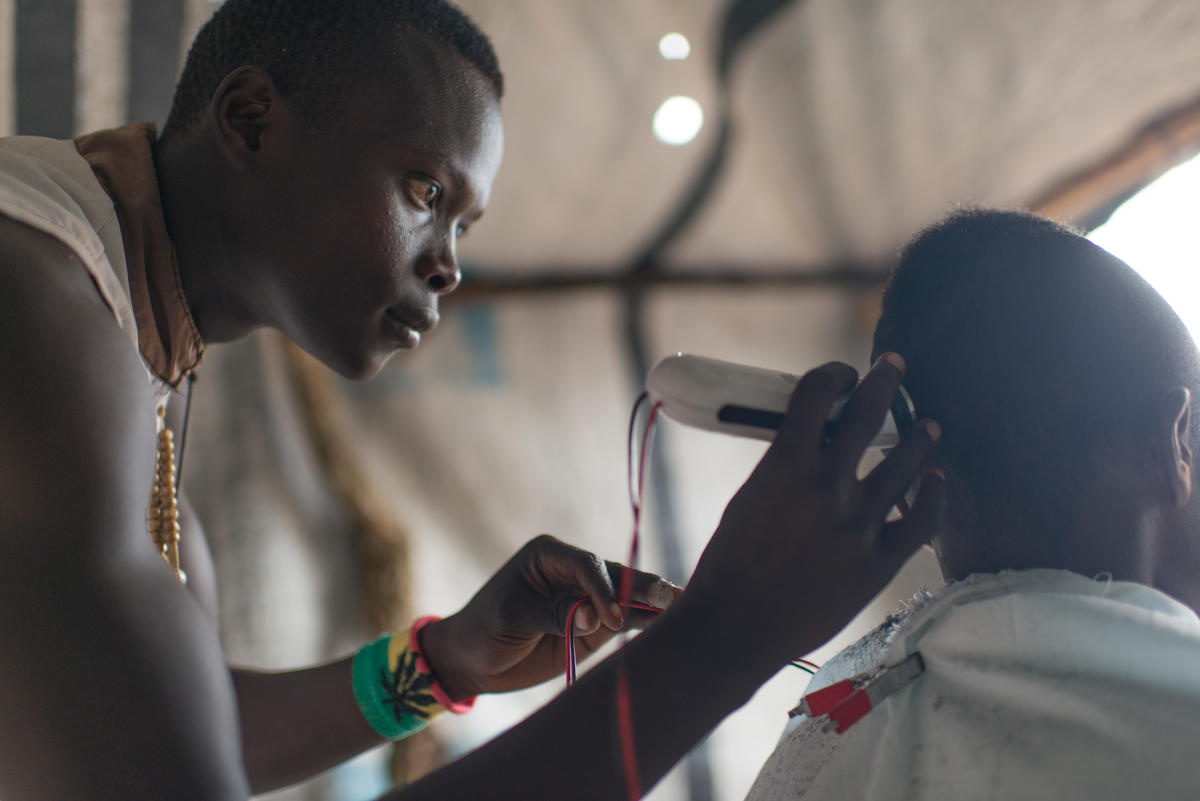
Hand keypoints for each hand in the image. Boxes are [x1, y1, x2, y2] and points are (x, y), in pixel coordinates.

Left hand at [419, 535, 680, 699]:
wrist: (473, 660)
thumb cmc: (484, 629)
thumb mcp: (511, 618)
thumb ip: (553, 615)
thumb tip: (593, 619)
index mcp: (549, 555)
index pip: (586, 565)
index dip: (603, 588)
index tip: (611, 618)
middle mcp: (573, 571)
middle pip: (615, 575)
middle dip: (643, 587)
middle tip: (672, 597)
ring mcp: (587, 598)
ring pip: (627, 596)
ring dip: (653, 603)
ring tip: (684, 608)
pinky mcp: (595, 625)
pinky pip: (625, 621)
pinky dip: (645, 623)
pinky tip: (669, 624)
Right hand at [681, 353, 945, 671]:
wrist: (736, 627)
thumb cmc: (730, 564)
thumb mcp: (748, 497)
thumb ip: (784, 467)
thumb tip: (814, 444)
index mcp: (786, 463)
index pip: (817, 393)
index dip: (833, 374)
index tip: (842, 374)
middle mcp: (828, 486)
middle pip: (868, 415)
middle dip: (885, 383)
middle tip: (893, 368)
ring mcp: (859, 525)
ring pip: (904, 463)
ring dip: (920, 436)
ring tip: (929, 425)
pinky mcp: (878, 562)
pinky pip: (922, 522)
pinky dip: (933, 496)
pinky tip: (936, 481)